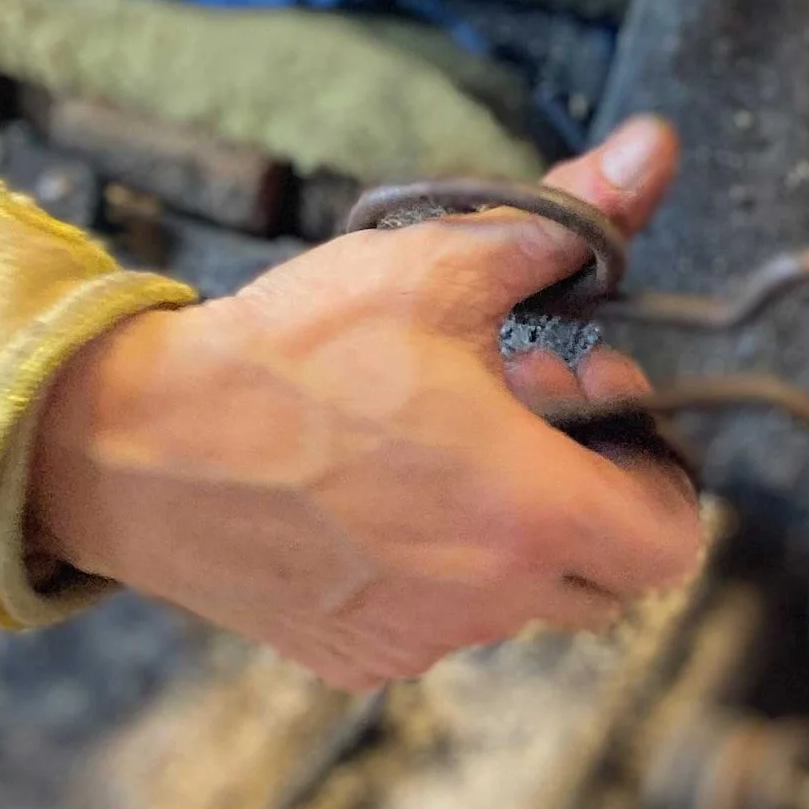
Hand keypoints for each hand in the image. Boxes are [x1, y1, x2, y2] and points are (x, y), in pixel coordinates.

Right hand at [24, 117, 703, 688]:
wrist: (138, 445)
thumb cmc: (292, 355)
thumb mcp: (437, 264)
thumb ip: (565, 220)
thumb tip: (652, 151)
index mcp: (526, 514)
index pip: (670, 545)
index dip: (665, 479)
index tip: (610, 414)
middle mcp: (485, 603)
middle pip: (606, 580)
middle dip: (593, 501)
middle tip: (528, 414)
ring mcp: (417, 642)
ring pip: (518, 602)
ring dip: (511, 533)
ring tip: (441, 440)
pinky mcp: (352, 657)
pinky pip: (435, 623)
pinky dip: (434, 569)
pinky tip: (377, 491)